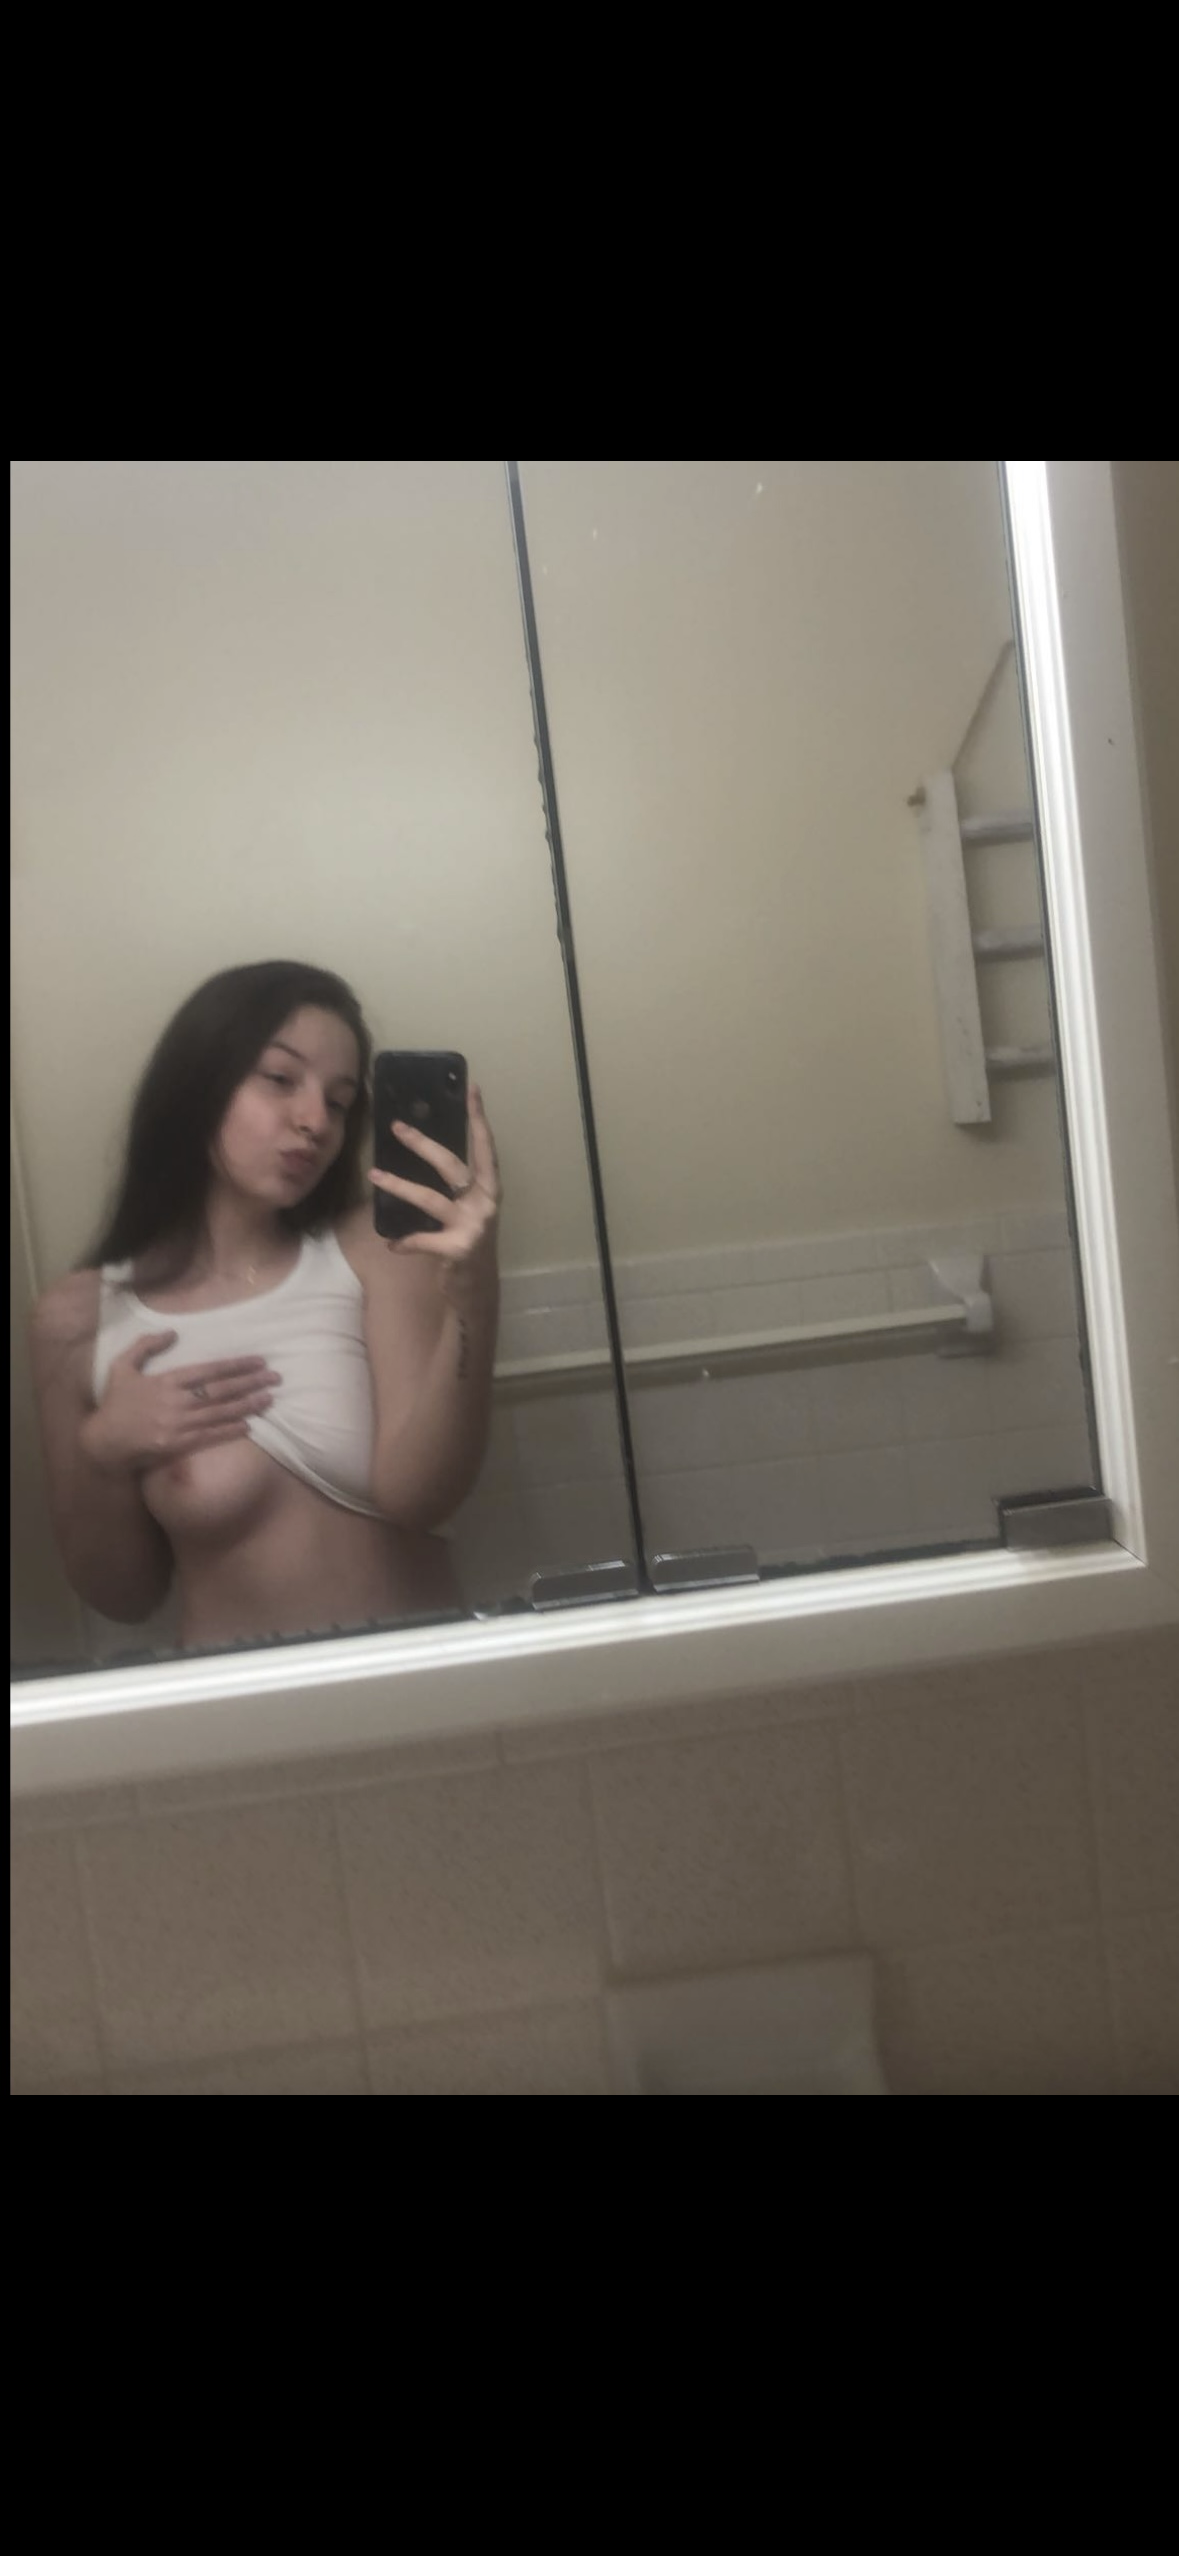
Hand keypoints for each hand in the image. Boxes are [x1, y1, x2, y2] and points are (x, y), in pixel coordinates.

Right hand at [81, 1334, 281, 1475]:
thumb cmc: (115, 1402)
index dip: (237, 1365)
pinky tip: (249, 1425)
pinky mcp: (178, 1445)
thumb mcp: (122, 1366)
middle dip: (251, 1383)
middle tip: (276, 1378)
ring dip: (248, 1405)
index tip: (259, 1361)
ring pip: (220, 1412)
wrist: (103, 1440)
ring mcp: (178, 1425)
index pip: (209, 1370)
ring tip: (269, 1399)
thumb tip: (172, 1332)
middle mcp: (176, 1402)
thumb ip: (145, 1346)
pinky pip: (209, 1436)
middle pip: (221, 1390)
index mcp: (166, 1381)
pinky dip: (230, 1430)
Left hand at [369, 1081, 500, 1292]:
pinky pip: (424, 1240)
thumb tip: (423, 1151)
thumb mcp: (466, 1210)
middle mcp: (485, 1203)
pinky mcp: (458, 1249)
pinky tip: (392, 1243)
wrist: (476, 1289)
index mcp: (488, 1189)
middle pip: (451, 1165)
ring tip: (374, 1175)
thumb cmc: (466, 1241)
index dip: (478, 1119)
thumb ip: (453, 1186)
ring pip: (430, 1199)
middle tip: (397, 1127)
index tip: (472, 1090)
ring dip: (399, 1186)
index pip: (484, 1148)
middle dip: (423, 1145)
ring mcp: (473, 1226)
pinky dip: (406, 1241)